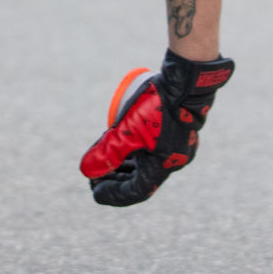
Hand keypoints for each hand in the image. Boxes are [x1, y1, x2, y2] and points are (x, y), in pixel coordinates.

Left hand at [79, 51, 233, 206]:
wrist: (186, 81)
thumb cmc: (157, 105)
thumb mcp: (128, 129)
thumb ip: (107, 151)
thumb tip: (86, 170)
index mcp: (164, 166)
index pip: (136, 191)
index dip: (114, 193)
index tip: (94, 189)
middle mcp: (174, 161)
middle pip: (141, 180)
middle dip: (116, 180)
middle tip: (94, 176)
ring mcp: (178, 147)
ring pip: (147, 165)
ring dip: (125, 166)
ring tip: (104, 162)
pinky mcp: (177, 134)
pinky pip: (153, 151)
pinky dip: (135, 153)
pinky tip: (122, 145)